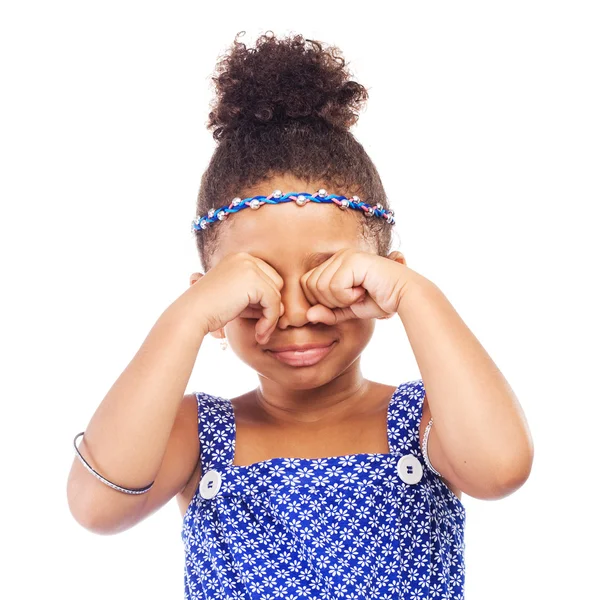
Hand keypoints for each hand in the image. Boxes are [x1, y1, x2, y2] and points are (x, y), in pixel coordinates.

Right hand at [186, 252, 284, 342]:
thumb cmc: (210, 311)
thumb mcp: (236, 300)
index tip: (258, 320)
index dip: (265, 301)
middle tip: (262, 328)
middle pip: (276, 284)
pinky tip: (259, 333)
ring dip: (272, 317)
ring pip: (277, 295)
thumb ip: (257, 298)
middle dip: (271, 307)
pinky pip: (274, 304)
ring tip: (261, 333)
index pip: (267, 278)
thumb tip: (283, 308)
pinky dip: (270, 321)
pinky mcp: (253, 281)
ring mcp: (249, 267)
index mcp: (239, 258)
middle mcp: (245, 258)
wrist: (191, 315)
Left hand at [299, 248, 414, 324]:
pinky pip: (334, 286)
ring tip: (360, 294)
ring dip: (340, 299)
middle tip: (353, 299)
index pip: (306, 283)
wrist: (405, 296)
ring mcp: (345, 255)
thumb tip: (308, 315)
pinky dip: (347, 297)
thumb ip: (328, 313)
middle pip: (310, 285)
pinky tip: (363, 291)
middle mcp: (338, 255)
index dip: (321, 301)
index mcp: (335, 263)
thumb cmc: (380, 301)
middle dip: (329, 301)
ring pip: (320, 286)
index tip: (345, 302)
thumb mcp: (348, 311)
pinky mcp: (353, 260)